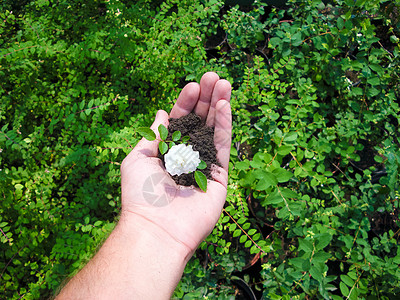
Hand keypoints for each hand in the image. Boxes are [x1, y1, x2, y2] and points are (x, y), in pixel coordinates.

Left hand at [120, 72, 231, 253]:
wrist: (157, 228)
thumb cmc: (141, 194)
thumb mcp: (137, 158)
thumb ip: (153, 135)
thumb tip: (161, 113)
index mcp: (166, 152)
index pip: (179, 121)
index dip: (186, 103)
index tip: (193, 85)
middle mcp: (186, 156)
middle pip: (199, 122)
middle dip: (206, 99)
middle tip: (213, 76)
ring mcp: (204, 165)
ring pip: (213, 130)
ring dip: (219, 106)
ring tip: (224, 83)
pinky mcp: (219, 176)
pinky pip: (223, 146)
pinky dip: (225, 125)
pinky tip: (226, 105)